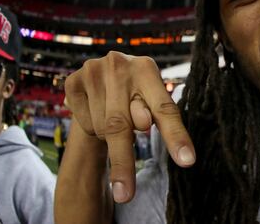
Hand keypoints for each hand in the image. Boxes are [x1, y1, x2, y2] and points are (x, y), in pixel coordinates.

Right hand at [64, 51, 194, 202]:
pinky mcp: (72, 81)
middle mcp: (119, 64)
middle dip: (124, 163)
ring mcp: (92, 71)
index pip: (165, 109)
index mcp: (148, 68)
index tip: (187, 161)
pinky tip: (98, 113)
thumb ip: (155, 114)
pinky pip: (84, 122)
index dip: (176, 136)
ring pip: (102, 127)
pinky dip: (92, 128)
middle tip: (125, 195)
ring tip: (116, 121)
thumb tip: (143, 122)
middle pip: (122, 126)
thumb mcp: (152, 100)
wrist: (105, 75)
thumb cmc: (137, 93)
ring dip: (109, 138)